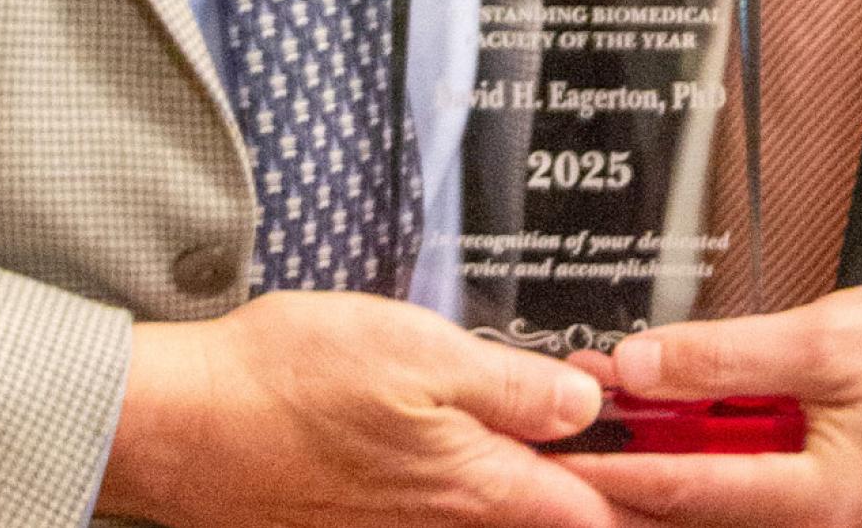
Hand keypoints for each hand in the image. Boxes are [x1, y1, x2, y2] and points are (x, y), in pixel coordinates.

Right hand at [98, 290, 616, 527]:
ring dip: (535, 484)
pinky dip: (471, 487)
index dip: (651, 489)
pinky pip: (439, 514)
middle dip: (599, 490)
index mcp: (480, 488)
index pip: (598, 512)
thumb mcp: (420, 351)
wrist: (178, 426)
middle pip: (552, 520)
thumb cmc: (283, 383)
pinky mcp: (362, 522)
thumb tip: (586, 403)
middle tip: (645, 458)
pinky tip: (462, 444)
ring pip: (494, 516)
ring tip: (564, 445)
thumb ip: (513, 385)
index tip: (683, 465)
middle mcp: (447, 527)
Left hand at [557, 283, 861, 527]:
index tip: (557, 454)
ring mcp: (801, 498)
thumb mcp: (824, 341)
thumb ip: (728, 358)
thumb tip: (643, 365)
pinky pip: (727, 463)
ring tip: (596, 396)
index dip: (612, 472)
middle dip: (619, 460)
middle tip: (560, 421)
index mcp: (816, 498)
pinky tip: (653, 397)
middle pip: (686, 499)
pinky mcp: (798, 473)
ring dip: (648, 442)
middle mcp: (805, 515)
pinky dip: (686, 434)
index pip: (686, 491)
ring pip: (701, 482)